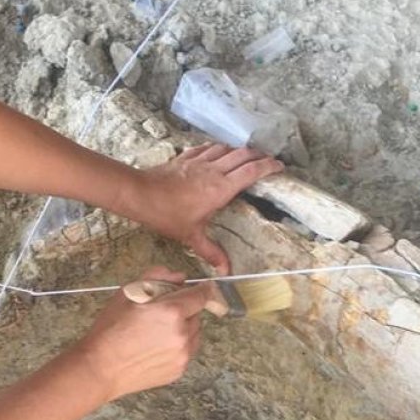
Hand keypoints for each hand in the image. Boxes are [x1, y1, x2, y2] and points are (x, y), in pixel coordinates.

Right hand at [71, 267, 213, 400]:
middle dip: (185, 310)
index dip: (200, 290)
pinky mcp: (179, 370)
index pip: (202, 295)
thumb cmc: (110, 330)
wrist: (100, 368)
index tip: (199, 288)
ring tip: (157, 332)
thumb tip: (179, 276)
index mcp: (172, 312)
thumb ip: (157, 277)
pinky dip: (178, 346)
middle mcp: (182, 334)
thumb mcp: (128, 293)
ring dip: (184, 328)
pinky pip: (187, 352)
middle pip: (197, 314)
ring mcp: (182, 355)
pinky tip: (155, 347)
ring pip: (194, 334)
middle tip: (161, 313)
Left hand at [118, 144, 283, 275]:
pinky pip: (206, 148)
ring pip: (226, 148)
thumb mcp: (191, 236)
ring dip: (238, 150)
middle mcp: (214, 170)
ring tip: (245, 156)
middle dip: (259, 155)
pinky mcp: (185, 158)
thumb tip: (226, 271)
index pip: (251, 172)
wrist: (140, 194)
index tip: (279, 166)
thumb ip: (210, 252)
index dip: (268, 166)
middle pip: (243, 155)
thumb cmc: (167, 215)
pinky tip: (217, 151)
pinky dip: (217, 148)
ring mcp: (199, 161)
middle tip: (267, 160)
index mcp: (221, 188)